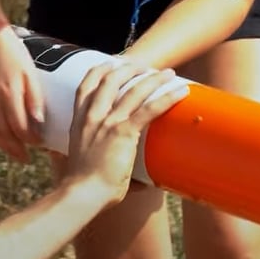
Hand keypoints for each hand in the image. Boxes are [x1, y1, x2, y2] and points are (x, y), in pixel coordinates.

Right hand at [0, 26, 44, 161]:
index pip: (21, 127)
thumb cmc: (13, 52)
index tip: (39, 144)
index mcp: (10, 94)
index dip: (31, 139)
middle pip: (6, 134)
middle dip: (17, 148)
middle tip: (27, 158)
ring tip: (15, 153)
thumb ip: (35, 97)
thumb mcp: (30, 72)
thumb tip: (39, 122)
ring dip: (4, 146)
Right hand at [61, 61, 187, 205]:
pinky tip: (180, 91)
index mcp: (79, 123)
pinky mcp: (123, 132)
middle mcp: (93, 117)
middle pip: (110, 79)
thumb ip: (102, 163)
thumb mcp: (84, 165)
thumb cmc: (84, 188)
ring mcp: (108, 123)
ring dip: (153, 78)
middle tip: (144, 66)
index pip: (85, 87)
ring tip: (168, 73)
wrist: (82, 194)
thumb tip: (134, 180)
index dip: (99, 71)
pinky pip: (149, 109)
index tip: (111, 64)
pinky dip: (167, 98)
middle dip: (129, 68)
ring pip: (133, 90)